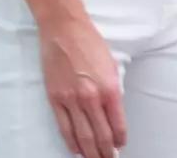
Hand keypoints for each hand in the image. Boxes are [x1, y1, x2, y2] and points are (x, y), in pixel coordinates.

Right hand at [39, 13, 125, 157]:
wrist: (64, 30)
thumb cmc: (90, 44)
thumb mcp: (111, 66)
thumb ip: (112, 91)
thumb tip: (112, 113)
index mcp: (109, 87)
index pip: (117, 123)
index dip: (120, 139)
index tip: (121, 146)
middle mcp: (91, 97)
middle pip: (99, 134)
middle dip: (105, 151)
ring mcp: (71, 100)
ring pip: (81, 135)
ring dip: (89, 151)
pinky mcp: (54, 99)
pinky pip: (64, 127)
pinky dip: (71, 141)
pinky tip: (76, 149)